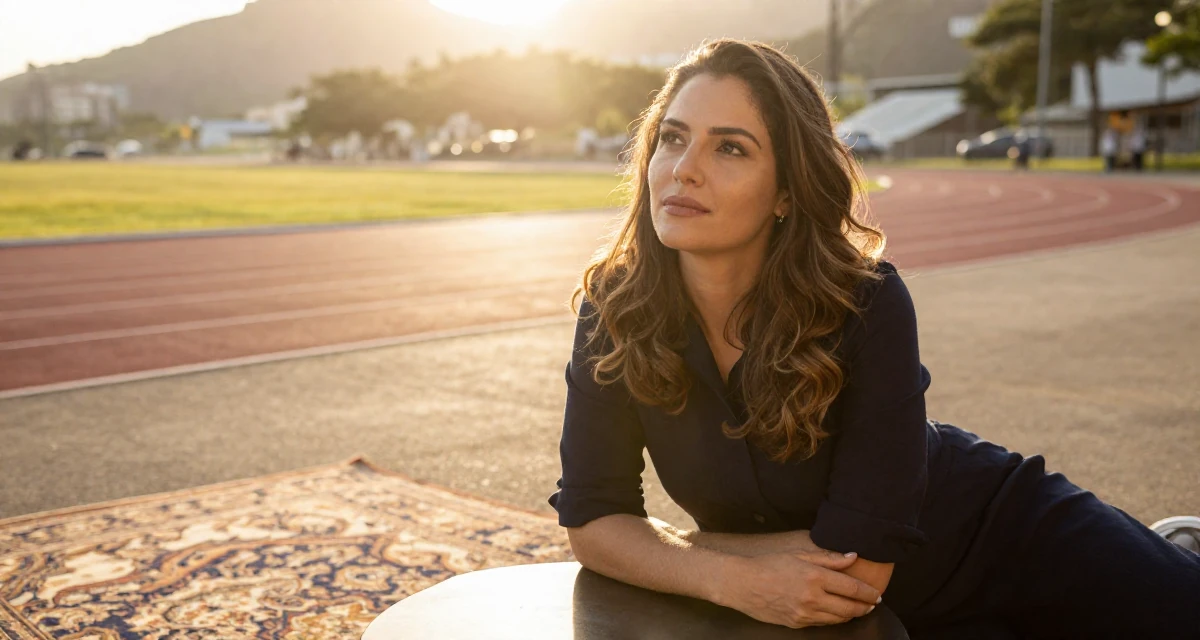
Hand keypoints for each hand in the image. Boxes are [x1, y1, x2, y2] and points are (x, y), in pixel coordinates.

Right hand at [717, 549, 880, 628]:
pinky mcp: (797, 624)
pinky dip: (834, 619)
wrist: (742, 584)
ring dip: (852, 614)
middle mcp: (812, 598)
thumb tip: (852, 557)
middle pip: (849, 608)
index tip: (877, 593)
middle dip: (865, 606)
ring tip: (858, 609)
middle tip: (872, 603)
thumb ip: (828, 558)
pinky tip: (836, 613)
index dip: (868, 592)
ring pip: (838, 619)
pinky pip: (822, 623)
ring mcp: (805, 613)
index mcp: (815, 577)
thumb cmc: (769, 565)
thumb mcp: (798, 555)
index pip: (852, 588)